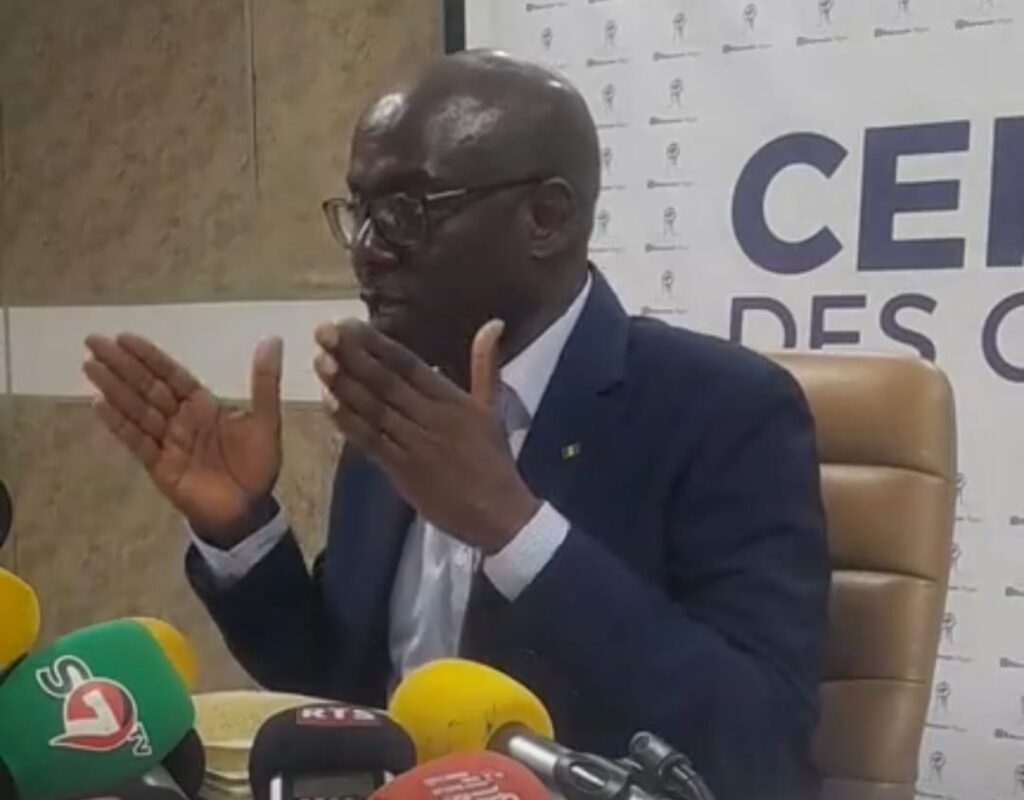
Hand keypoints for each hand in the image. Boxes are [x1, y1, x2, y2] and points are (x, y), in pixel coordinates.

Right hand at [82, 334, 282, 546]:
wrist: (248, 511)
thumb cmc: (257, 465)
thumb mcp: (266, 420)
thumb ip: (265, 382)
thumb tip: (273, 339)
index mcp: (204, 406)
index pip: (171, 375)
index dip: (149, 357)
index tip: (124, 338)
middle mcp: (181, 419)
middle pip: (147, 387)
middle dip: (121, 365)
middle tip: (93, 341)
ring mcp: (167, 442)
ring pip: (137, 409)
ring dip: (113, 388)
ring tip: (89, 366)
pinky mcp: (159, 466)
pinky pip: (136, 441)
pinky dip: (119, 424)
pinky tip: (99, 404)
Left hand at [313, 319, 540, 554]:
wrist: (499, 513)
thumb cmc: (494, 460)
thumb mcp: (492, 407)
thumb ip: (485, 364)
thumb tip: (492, 323)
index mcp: (452, 399)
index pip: (409, 364)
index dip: (377, 343)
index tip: (349, 324)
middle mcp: (432, 417)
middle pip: (386, 382)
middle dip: (352, 356)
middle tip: (323, 332)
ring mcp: (415, 444)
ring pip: (374, 410)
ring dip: (345, 385)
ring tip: (320, 361)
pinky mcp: (403, 471)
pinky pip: (371, 442)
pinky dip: (349, 423)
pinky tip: (328, 403)